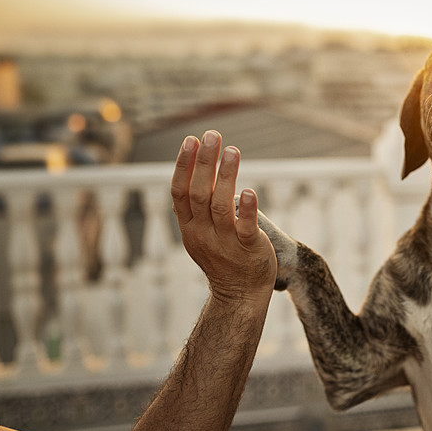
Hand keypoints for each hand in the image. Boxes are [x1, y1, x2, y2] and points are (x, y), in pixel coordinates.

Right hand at [170, 130, 276, 303]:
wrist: (239, 295)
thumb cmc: (222, 258)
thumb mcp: (201, 234)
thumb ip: (196, 208)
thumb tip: (194, 170)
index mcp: (189, 227)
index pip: (180, 192)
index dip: (184, 165)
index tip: (191, 140)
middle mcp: (203, 234)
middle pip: (199, 194)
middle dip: (205, 162)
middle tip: (213, 135)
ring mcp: (225, 243)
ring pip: (221, 206)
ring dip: (226, 176)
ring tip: (233, 151)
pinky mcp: (249, 250)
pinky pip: (246, 228)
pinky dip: (248, 209)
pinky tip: (251, 190)